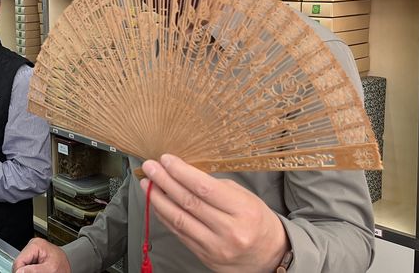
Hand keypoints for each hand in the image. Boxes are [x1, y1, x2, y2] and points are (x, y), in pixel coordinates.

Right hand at [11, 238, 70, 272]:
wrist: (69, 267)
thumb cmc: (63, 266)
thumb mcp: (49, 269)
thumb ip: (33, 270)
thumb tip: (19, 271)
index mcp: (36, 244)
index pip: (19, 261)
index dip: (21, 272)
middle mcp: (33, 246)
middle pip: (19, 263)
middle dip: (25, 272)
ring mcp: (33, 252)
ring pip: (22, 266)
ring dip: (27, 272)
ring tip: (40, 271)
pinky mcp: (34, 258)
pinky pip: (26, 267)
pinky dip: (30, 271)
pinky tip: (38, 271)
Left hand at [140, 154, 288, 272]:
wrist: (270, 255)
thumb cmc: (257, 220)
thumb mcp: (245, 197)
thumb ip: (216, 188)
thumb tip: (184, 174)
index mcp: (243, 211)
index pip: (204, 188)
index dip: (181, 172)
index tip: (166, 159)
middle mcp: (229, 231)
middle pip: (188, 202)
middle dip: (164, 182)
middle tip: (150, 168)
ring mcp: (216, 247)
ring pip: (179, 220)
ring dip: (158, 200)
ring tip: (147, 184)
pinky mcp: (205, 257)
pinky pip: (180, 234)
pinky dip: (166, 217)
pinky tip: (158, 203)